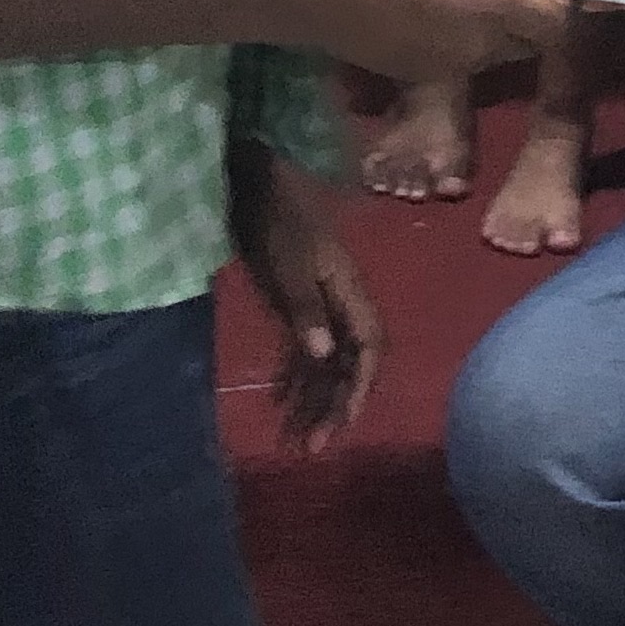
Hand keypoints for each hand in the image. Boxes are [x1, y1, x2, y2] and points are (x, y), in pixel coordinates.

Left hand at [228, 147, 385, 448]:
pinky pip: (302, 349)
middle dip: (334, 407)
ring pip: (324, 361)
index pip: (368, 350)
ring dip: (312, 400)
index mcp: (349, 292)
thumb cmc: (276, 215)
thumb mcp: (289, 263)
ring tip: (293, 441)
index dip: (358, 390)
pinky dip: (293, 378)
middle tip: (311, 449)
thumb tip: (326, 355)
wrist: (256, 176)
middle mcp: (339, 303)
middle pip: (347, 364)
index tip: (339, 426)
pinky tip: (277, 403)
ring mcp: (317, 302)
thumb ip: (306, 308)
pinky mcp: (294, 300)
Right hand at [274, 0, 564, 79]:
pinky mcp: (422, 77)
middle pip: (527, 44)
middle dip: (528, 24)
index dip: (560, 11)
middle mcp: (481, 45)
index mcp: (493, 6)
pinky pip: (460, 62)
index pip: (553, 25)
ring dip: (495, 36)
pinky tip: (437, 18)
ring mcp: (451, 66)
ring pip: (494, 56)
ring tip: (470, 2)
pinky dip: (462, 45)